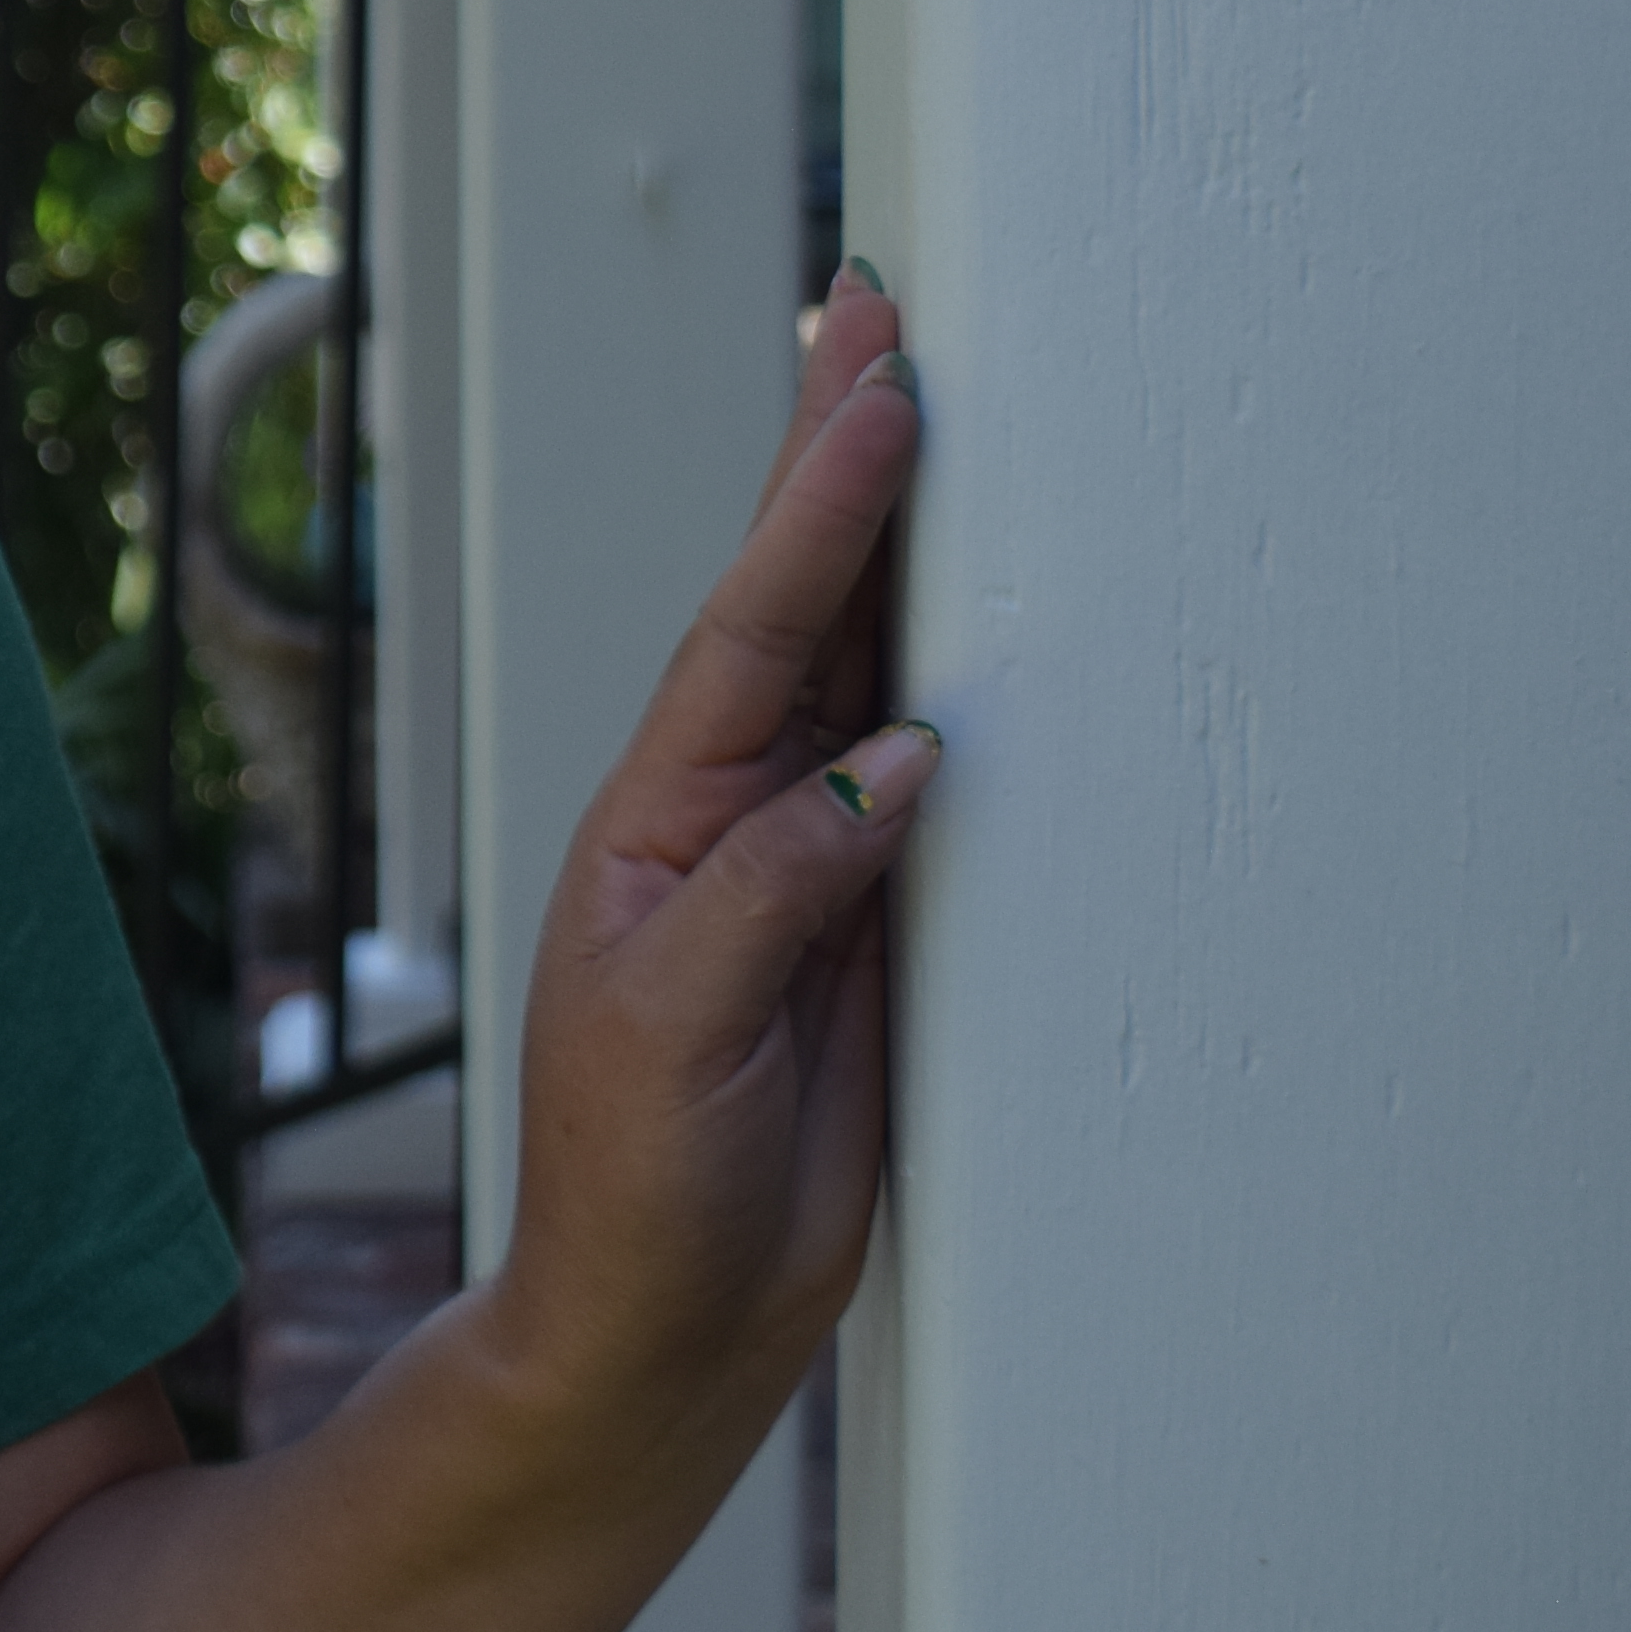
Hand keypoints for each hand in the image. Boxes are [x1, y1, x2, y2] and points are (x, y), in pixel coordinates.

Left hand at [489, 267, 932, 1442]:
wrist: (663, 1319)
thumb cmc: (633, 1183)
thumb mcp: (677, 1031)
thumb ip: (781, 890)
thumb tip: (899, 760)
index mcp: (660, 820)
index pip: (753, 632)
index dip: (813, 510)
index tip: (869, 391)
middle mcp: (736, 815)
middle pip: (806, 608)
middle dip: (837, 465)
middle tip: (875, 312)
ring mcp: (812, 861)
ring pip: (874, 669)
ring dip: (902, 544)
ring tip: (927, 400)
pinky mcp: (879, 925)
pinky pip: (935, 777)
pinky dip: (968, 680)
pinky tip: (997, 604)